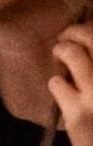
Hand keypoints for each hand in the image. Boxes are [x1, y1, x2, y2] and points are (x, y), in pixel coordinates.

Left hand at [49, 26, 92, 145]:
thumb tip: (90, 54)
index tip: (90, 31)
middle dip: (78, 31)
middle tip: (68, 36)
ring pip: (74, 54)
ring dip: (63, 50)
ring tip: (60, 53)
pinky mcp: (80, 114)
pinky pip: (58, 83)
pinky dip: (57, 83)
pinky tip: (61, 90)